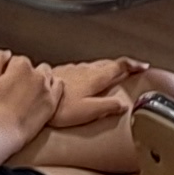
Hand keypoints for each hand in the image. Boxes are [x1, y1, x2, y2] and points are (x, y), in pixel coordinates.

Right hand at [0, 47, 59, 167]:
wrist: (2, 132)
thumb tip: (8, 54)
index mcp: (21, 65)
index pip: (17, 61)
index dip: (9, 72)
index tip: (4, 84)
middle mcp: (37, 73)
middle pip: (33, 68)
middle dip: (25, 75)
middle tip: (15, 90)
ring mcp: (47, 88)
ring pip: (47, 75)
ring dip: (39, 80)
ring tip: (27, 94)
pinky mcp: (52, 103)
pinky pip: (59, 86)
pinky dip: (52, 87)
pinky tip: (42, 95)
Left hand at [45, 58, 173, 132]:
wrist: (31, 100)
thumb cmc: (58, 109)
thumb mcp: (88, 111)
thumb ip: (107, 106)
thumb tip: (124, 105)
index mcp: (94, 78)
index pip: (119, 66)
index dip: (133, 65)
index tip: (143, 65)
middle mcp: (84, 70)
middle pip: (107, 63)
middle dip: (121, 65)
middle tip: (132, 68)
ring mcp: (71, 69)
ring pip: (93, 65)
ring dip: (105, 68)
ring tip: (111, 74)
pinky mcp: (60, 72)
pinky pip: (81, 69)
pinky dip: (90, 72)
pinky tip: (84, 79)